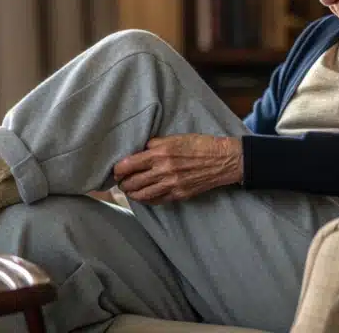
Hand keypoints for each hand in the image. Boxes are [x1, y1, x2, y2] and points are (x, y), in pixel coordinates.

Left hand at [113, 134, 242, 203]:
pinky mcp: (179, 194)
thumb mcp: (175, 138)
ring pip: (142, 194)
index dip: (118, 169)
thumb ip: (155, 145)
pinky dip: (146, 200)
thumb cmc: (200, 145)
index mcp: (160, 153)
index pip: (129, 164)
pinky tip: (143, 197)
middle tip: (121, 182)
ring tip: (129, 190)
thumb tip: (140, 150)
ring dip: (132, 193)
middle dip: (123, 183)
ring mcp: (171, 184)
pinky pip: (156, 201)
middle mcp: (163, 170)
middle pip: (133, 182)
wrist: (222, 160)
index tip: (116, 170)